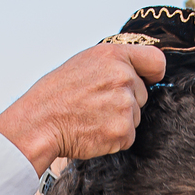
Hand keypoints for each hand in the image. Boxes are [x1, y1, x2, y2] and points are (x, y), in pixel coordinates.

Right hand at [0, 41, 166, 174]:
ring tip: (90, 117)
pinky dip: (112, 139)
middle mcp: (122, 77)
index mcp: (113, 55)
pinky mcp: (123, 131)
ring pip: (135, 117)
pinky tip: (92, 131)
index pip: (155, 61)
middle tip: (95, 104)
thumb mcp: (83, 64)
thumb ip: (113, 64)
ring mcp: (124, 105)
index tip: (148, 80)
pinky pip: (127, 137)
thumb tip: (134, 71)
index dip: (153, 74)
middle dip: (125, 102)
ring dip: (117, 121)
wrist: (39, 123)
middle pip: (143, 94)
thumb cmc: (55, 95)